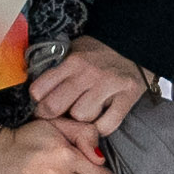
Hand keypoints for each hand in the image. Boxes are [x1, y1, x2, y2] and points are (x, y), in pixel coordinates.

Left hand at [27, 42, 153, 136]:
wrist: (137, 45)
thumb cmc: (100, 52)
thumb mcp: (75, 51)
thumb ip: (57, 68)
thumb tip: (36, 91)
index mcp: (73, 61)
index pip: (40, 90)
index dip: (38, 101)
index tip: (42, 103)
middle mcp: (89, 73)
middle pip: (55, 107)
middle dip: (52, 114)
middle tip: (57, 115)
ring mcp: (109, 85)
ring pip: (81, 117)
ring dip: (80, 119)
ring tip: (84, 111)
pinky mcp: (128, 97)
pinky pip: (106, 126)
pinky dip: (100, 128)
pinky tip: (100, 120)